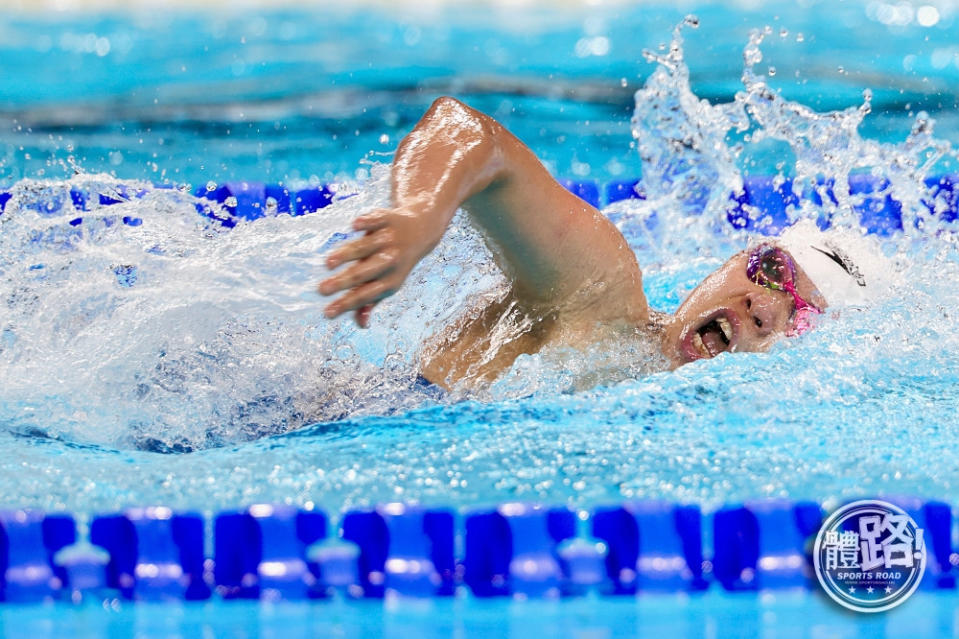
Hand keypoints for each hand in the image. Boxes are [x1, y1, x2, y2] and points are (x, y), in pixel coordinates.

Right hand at [318, 207, 432, 327]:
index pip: (366, 295)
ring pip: (366, 247)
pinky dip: (367, 223)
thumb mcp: (389, 283)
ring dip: (347, 254)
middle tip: (321, 290)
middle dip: (343, 283)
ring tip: (328, 263)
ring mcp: (390, 239)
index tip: (327, 313)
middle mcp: (392, 261)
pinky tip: (354, 226)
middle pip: (364, 273)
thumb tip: (361, 324)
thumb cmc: (396, 262)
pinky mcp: (388, 219)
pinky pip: (377, 221)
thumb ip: (372, 301)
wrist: (422, 231)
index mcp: (391, 281)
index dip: (347, 304)